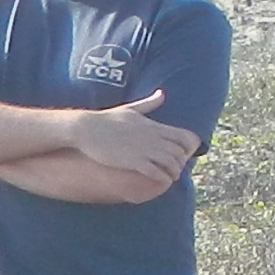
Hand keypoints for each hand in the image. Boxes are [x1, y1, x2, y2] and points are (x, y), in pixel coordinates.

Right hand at [59, 91, 194, 199]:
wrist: (86, 128)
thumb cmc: (107, 119)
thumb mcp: (131, 108)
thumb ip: (149, 103)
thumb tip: (162, 93)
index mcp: (153, 126)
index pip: (183, 136)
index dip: (188, 147)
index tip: (184, 154)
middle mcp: (152, 137)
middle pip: (179, 153)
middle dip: (181, 163)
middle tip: (177, 169)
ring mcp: (143, 149)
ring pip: (170, 163)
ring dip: (173, 172)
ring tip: (170, 177)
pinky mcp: (132, 160)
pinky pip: (155, 172)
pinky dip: (162, 178)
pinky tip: (161, 181)